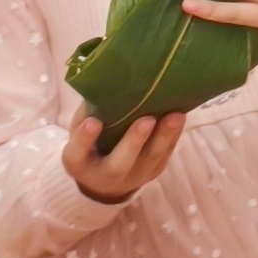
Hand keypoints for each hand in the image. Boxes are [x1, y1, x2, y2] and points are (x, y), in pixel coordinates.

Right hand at [64, 111, 185, 202]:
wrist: (105, 179)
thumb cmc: (91, 142)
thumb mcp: (80, 130)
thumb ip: (89, 111)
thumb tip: (106, 77)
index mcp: (79, 163)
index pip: (77, 153)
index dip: (84, 139)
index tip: (92, 122)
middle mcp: (105, 175)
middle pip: (119, 163)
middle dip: (134, 142)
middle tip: (146, 120)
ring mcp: (133, 176)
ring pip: (150, 159)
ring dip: (164, 137)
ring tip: (176, 116)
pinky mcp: (154, 170)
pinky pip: (165, 154)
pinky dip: (174, 135)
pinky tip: (180, 116)